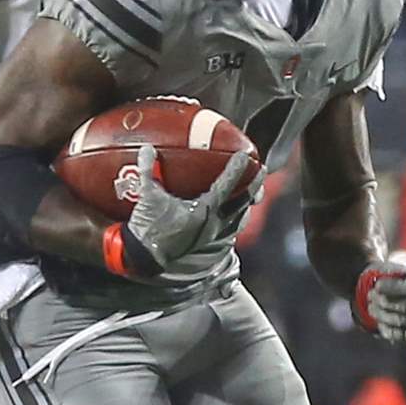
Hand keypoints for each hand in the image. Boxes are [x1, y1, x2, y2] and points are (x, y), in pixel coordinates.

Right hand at [125, 146, 253, 268]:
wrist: (144, 255)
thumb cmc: (148, 226)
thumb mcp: (148, 195)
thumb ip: (148, 170)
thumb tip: (146, 149)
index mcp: (202, 210)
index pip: (226, 186)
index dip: (236, 169)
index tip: (245, 156)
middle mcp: (212, 223)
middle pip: (242, 202)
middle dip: (254, 185)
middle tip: (261, 170)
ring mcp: (211, 234)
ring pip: (239, 217)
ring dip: (247, 203)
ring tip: (254, 192)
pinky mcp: (205, 241)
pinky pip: (229, 228)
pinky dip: (236, 218)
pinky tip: (236, 214)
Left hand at [354, 261, 405, 344]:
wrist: (379, 288)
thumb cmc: (384, 276)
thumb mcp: (386, 268)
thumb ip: (391, 270)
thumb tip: (401, 273)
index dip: (394, 287)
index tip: (376, 285)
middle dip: (386, 302)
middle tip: (370, 295)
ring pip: (405, 321)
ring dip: (384, 315)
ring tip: (370, 307)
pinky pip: (404, 335)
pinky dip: (390, 331)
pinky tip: (379, 325)